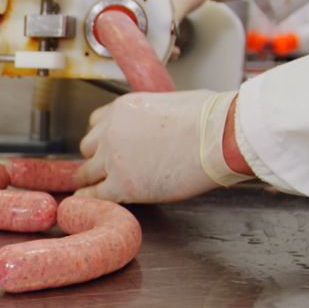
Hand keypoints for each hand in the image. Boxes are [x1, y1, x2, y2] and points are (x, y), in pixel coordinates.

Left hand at [74, 90, 249, 203]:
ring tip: (98, 188)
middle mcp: (112, 131)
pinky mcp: (123, 185)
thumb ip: (154, 117)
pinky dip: (91, 200)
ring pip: (86, 172)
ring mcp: (114, 159)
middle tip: (108, 169)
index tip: (110, 147)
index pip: (97, 123)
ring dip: (93, 179)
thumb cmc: (213, 118)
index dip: (104, 137)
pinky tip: (90, 205)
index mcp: (124, 108)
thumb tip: (163, 126)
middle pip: (88, 147)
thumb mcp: (173, 102)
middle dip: (98, 158)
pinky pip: (94, 195)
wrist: (222, 137)